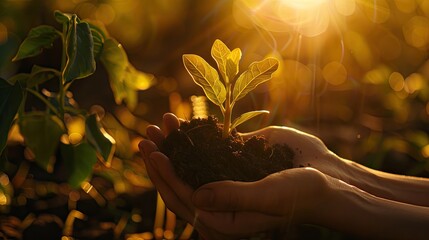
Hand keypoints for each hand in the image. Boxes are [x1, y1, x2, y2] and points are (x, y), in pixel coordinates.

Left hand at [139, 113, 330, 238]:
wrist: (326, 179)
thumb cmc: (302, 193)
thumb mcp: (268, 195)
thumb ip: (232, 196)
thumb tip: (194, 196)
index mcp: (223, 219)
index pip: (185, 198)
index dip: (167, 176)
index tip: (154, 153)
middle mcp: (220, 200)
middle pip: (181, 180)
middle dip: (162, 158)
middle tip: (146, 135)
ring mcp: (225, 179)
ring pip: (191, 163)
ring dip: (174, 143)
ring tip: (160, 123)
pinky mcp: (235, 161)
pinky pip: (208, 149)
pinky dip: (195, 135)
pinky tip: (183, 120)